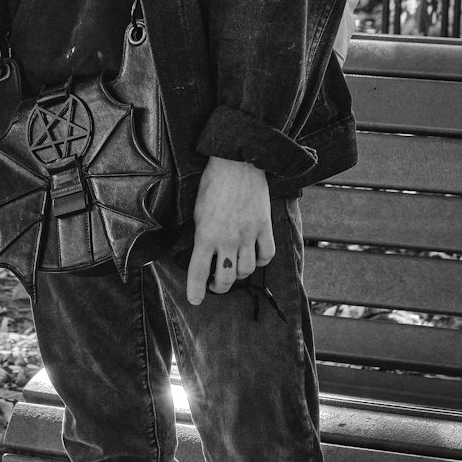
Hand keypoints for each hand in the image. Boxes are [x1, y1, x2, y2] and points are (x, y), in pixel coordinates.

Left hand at [187, 156, 274, 305]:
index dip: (195, 290)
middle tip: (214, 286)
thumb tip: (202, 252)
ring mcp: (248, 234)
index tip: (195, 300)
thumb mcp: (197, 209)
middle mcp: (227, 239)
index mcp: (205, 234)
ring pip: (245, 270)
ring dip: (238, 276)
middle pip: (225, 278)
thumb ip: (201, 233)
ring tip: (232, 271)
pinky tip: (253, 258)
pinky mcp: (264, 227)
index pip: (198, 271)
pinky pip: (266, 255)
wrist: (237, 161)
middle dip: (218, 287)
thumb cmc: (213, 182)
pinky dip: (260, 261)